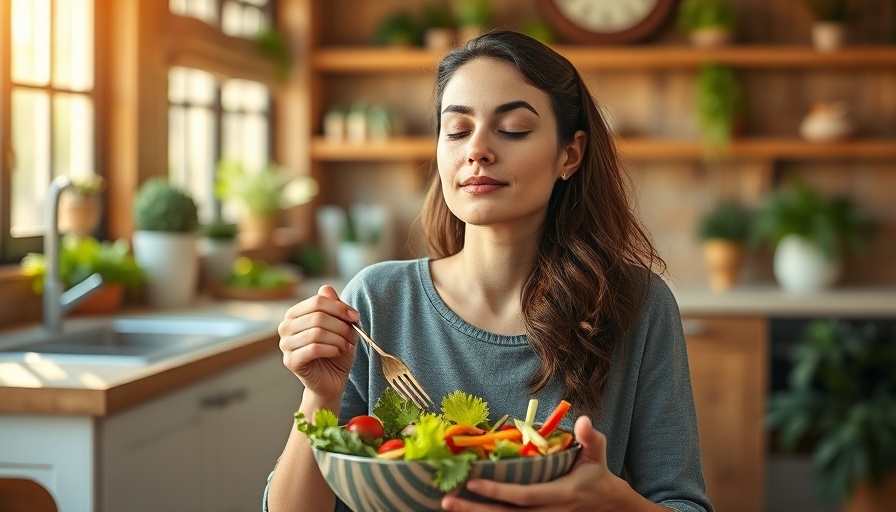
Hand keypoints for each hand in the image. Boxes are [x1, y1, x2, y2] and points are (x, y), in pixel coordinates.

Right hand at [279, 285, 359, 405]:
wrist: (332, 380)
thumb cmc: (336, 351)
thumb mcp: (341, 326)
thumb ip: (334, 307)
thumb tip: (327, 288)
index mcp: (295, 314)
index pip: (317, 301)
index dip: (339, 307)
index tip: (355, 316)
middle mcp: (286, 327)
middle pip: (317, 316)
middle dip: (341, 326)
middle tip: (352, 336)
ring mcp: (285, 345)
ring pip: (316, 333)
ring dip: (338, 339)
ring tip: (346, 346)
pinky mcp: (291, 361)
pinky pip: (313, 349)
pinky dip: (331, 349)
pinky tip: (338, 352)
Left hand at [441, 416, 657, 511]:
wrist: (606, 505)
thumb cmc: (597, 474)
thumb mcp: (598, 454)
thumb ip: (591, 438)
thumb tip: (584, 419)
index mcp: (562, 494)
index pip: (525, 495)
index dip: (499, 490)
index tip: (473, 481)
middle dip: (477, 508)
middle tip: (448, 500)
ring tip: (448, 505)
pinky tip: (467, 511)